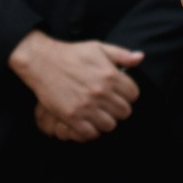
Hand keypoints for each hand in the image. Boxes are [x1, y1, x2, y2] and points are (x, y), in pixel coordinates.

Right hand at [9, 30, 141, 140]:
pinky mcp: (71, 117)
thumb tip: (140, 57)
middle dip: (118, 109)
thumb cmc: (72, 54)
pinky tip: (86, 121)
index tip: (118, 94)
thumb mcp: (98, 48)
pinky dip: (90, 130)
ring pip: (110, 125)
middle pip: (124, 112)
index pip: (134, 94)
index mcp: (110, 75)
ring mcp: (86, 106)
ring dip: (105, 120)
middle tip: (107, 105)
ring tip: (97, 113)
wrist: (42, 61)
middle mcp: (100, 92)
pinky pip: (90, 134)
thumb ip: (121, 54)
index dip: (127, 94)